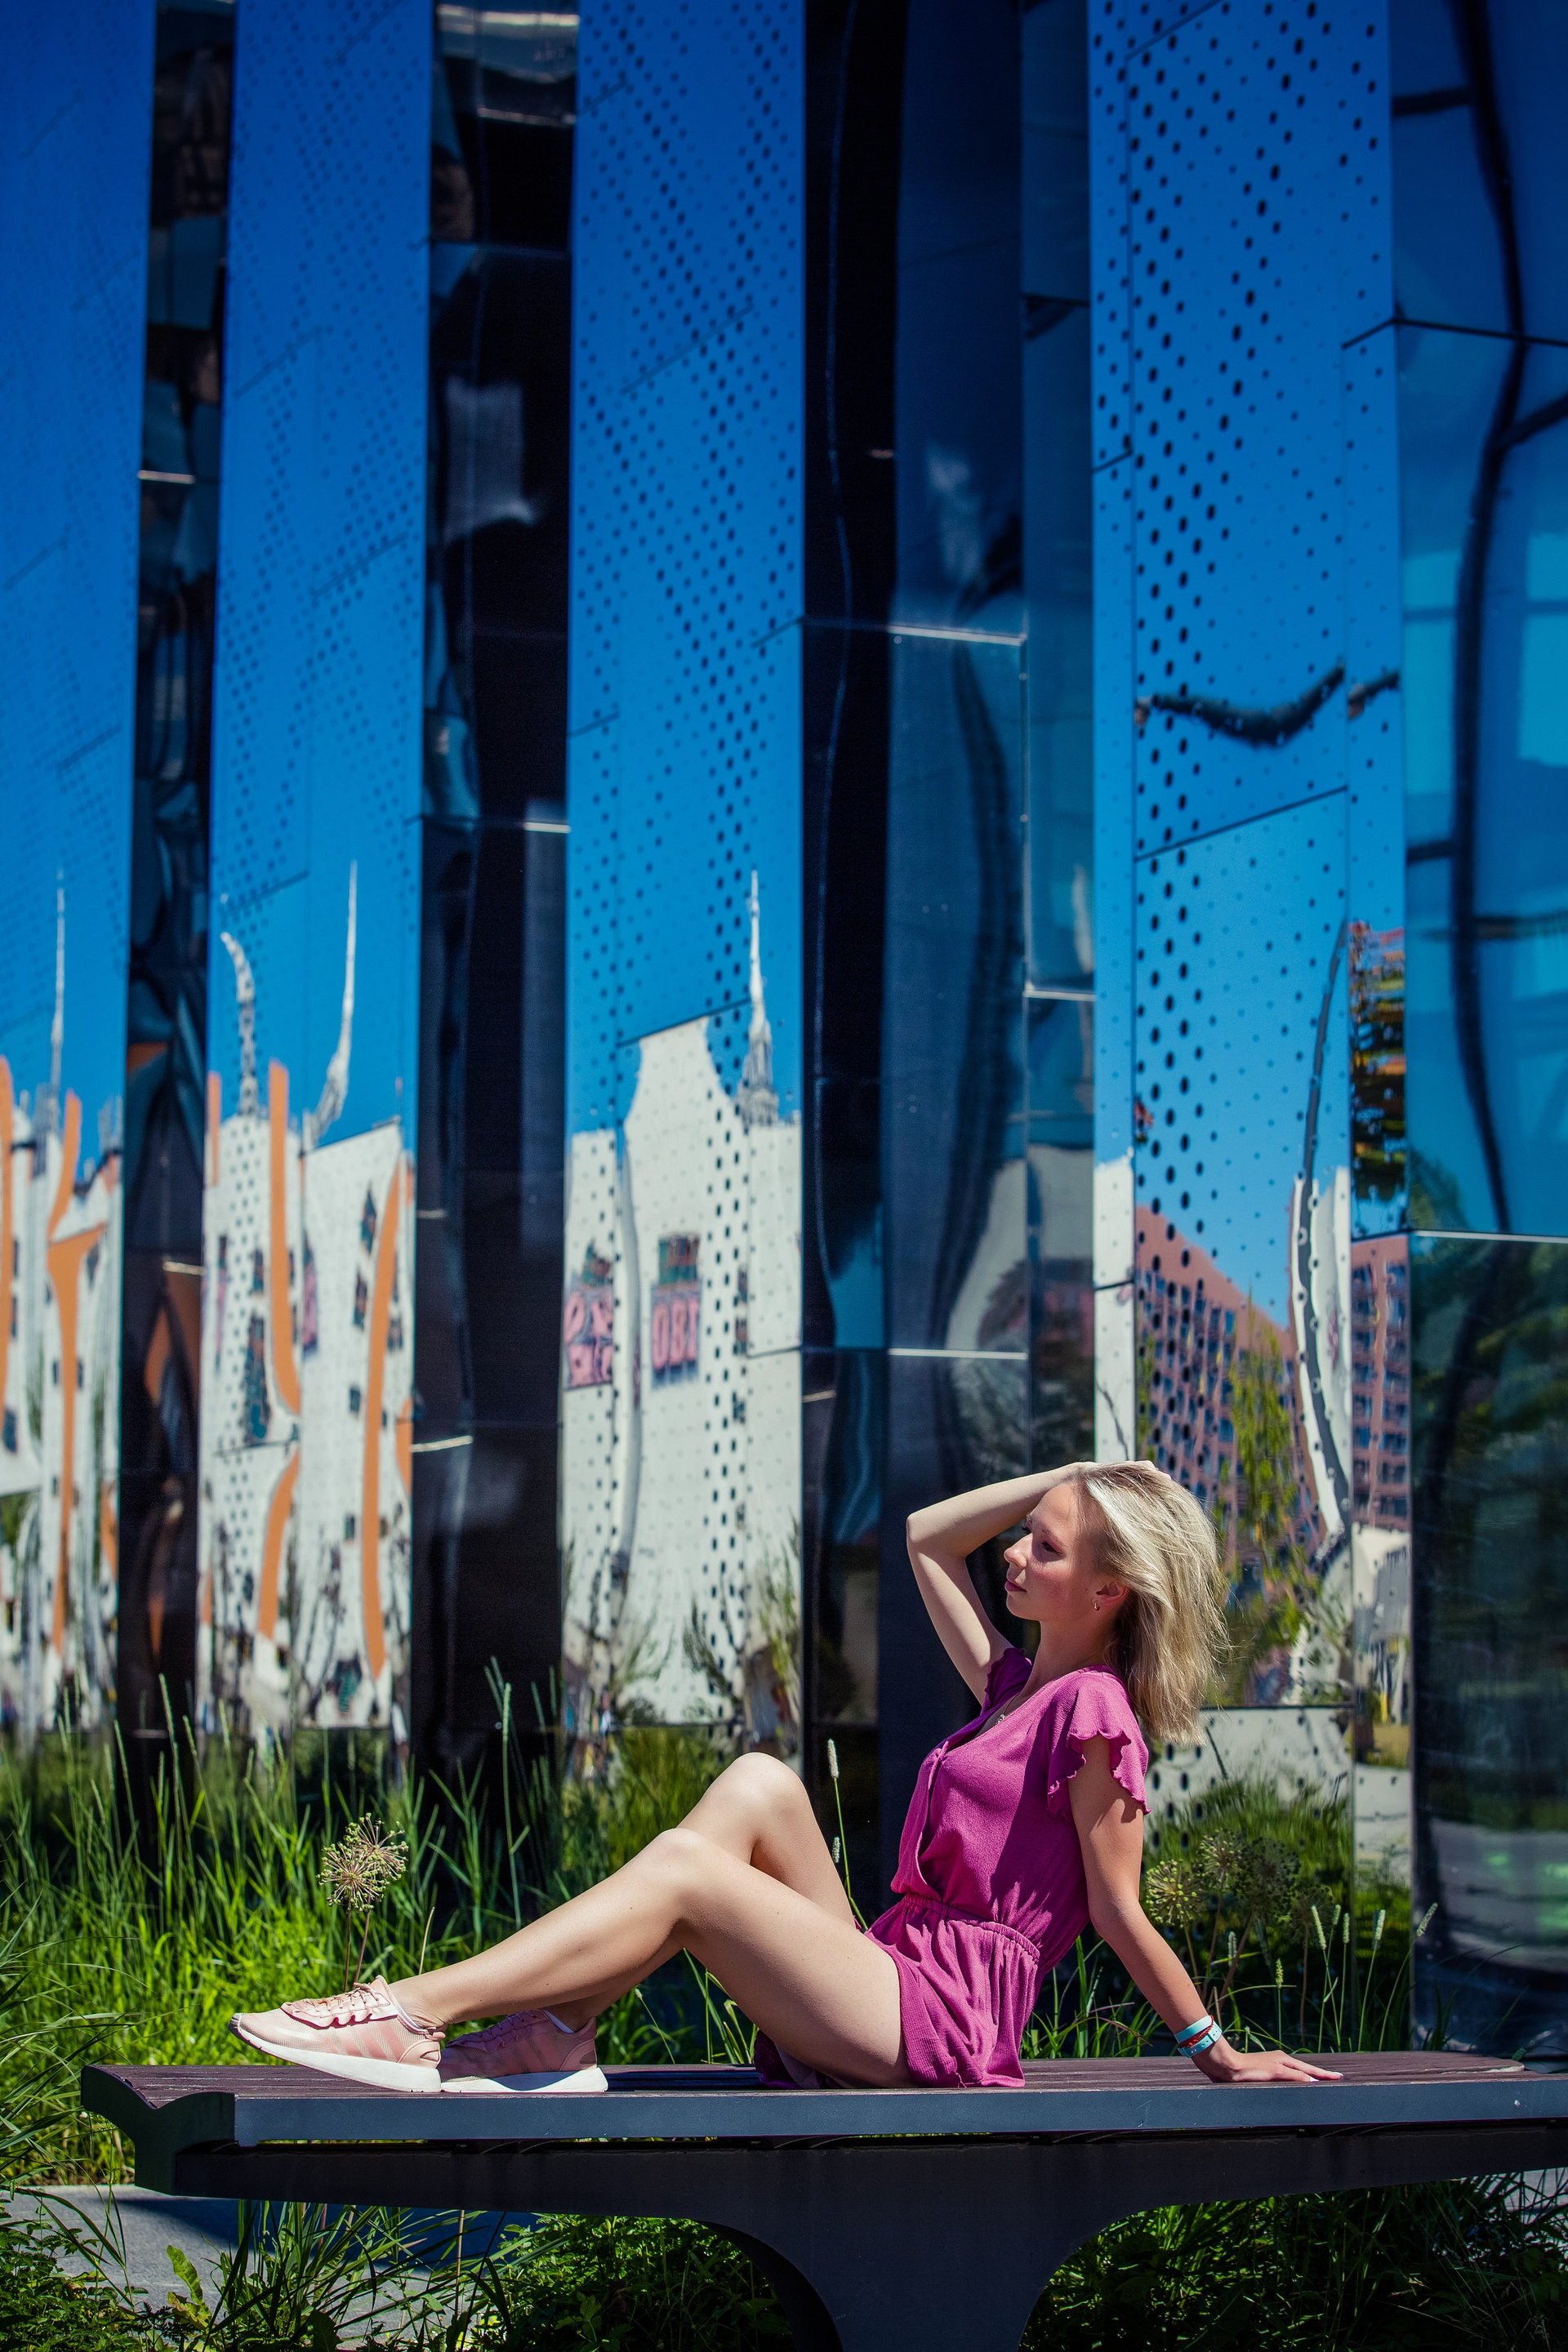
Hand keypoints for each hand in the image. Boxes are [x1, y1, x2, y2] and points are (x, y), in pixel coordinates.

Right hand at [1193, 2039, 1341, 2084]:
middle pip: (1307, 2069)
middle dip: (1324, 2074)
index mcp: (1277, 2061)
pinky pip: (1294, 2076)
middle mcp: (1280, 2060)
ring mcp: (1278, 2065)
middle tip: (1340, 2077)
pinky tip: (1314, 2084)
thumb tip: (1274, 2089)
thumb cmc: (1237, 2071)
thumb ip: (1267, 2080)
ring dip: (1319, 2076)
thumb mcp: (1256, 2076)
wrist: (1225, 2064)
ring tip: (1333, 2080)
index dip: (1315, 2074)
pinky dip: (1305, 2080)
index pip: (1301, 2069)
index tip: (1328, 2077)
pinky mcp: (1274, 2070)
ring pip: (1304, 2071)